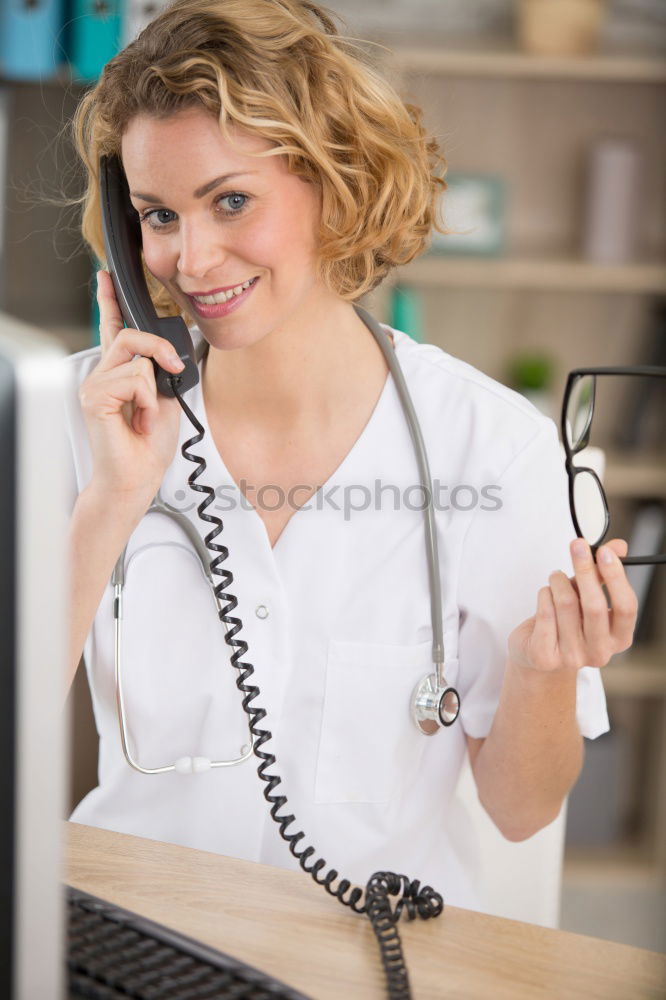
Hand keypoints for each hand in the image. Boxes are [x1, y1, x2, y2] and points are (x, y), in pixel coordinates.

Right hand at [78, 270, 185, 502]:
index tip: (107, 278)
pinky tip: (138, 422)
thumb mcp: (166, 400)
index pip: (112, 329)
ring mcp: (94, 385)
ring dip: (153, 393)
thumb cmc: (148, 448)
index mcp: (118, 374)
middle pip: (131, 334)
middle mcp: (102, 375)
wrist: (137, 479)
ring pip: (138, 361)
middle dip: (160, 351)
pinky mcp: (94, 397)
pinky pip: (135, 380)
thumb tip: (172, 355)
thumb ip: (163, 372)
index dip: (110, 301)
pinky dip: (146, 403)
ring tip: (145, 418)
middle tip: (172, 373)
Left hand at [508, 538, 637, 672]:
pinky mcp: (545, 657)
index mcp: (619, 638)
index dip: (616, 577)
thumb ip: (602, 573)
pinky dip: (544, 595)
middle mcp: (599, 652)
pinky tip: (545, 594)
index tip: (604, 552)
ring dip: (558, 581)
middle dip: (585, 570)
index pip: (626, 607)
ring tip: (555, 576)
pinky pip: (545, 613)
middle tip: (577, 545)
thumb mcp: (587, 597)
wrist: (539, 654)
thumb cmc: (567, 622)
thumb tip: (618, 546)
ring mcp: (572, 657)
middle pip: (595, 606)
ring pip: (566, 604)